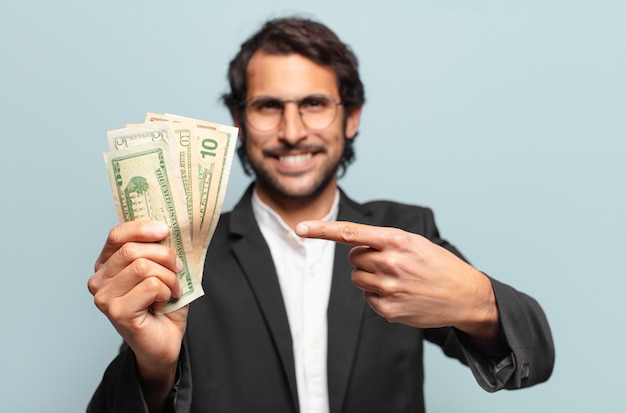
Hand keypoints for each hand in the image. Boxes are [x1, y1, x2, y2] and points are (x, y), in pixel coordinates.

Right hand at [88, 220, 187, 408]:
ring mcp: (104, 297)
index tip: (165, 230)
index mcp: (106, 264)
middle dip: (165, 256)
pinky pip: (151, 286)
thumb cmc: (164, 305)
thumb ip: (160, 249)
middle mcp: (98, 279)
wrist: (165, 342)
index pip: (117, 235)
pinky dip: (167, 292)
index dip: (141, 228)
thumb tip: (169, 228)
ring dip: (169, 278)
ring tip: (172, 290)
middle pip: (133, 250)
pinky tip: (162, 303)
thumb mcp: (164, 270)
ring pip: (144, 267)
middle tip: (178, 269)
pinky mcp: (116, 312)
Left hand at [296, 221, 498, 340]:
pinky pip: (367, 298)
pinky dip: (378, 296)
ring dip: (370, 277)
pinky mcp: (389, 309)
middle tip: (389, 263)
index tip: (301, 228)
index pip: (350, 233)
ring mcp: (389, 288)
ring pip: (357, 278)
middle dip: (364, 258)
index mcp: (396, 240)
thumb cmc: (438, 265)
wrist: (465, 295)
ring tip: (398, 280)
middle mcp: (390, 262)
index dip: (322, 230)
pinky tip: (401, 295)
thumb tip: (352, 248)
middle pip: (352, 258)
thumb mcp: (415, 243)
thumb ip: (383, 241)